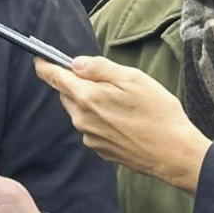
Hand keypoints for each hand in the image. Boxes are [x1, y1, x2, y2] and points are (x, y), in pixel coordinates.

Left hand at [38, 55, 209, 193]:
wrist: (173, 154)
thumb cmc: (157, 113)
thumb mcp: (132, 78)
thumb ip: (99, 67)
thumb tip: (76, 63)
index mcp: (86, 97)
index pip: (54, 77)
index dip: (45, 65)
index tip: (39, 59)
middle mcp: (81, 119)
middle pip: (67, 94)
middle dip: (77, 84)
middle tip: (105, 81)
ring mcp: (89, 137)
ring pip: (80, 112)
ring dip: (91, 103)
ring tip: (122, 103)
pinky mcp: (99, 150)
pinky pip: (91, 128)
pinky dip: (100, 120)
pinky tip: (124, 121)